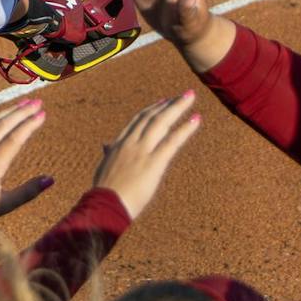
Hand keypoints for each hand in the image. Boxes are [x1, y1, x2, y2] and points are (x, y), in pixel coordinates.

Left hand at [0, 99, 48, 224]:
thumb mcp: (5, 205)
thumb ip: (28, 191)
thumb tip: (50, 180)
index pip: (14, 139)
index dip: (29, 125)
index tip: (42, 114)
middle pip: (3, 125)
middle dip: (22, 111)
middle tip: (37, 102)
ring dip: (7, 110)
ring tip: (23, 103)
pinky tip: (0, 114)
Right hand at [93, 92, 201, 219]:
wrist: (105, 205)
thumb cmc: (104, 192)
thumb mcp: (104, 168)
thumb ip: (109, 154)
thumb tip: (106, 145)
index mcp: (119, 144)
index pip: (137, 121)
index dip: (151, 110)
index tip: (163, 102)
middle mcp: (130, 143)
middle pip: (151, 117)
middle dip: (168, 104)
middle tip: (182, 95)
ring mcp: (142, 151)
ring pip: (162, 122)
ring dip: (177, 107)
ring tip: (190, 97)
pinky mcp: (154, 163)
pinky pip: (172, 141)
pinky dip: (186, 129)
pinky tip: (196, 119)